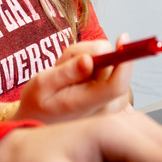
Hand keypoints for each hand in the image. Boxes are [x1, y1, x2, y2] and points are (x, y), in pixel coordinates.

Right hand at [13, 37, 133, 122]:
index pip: (116, 84)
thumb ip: (66, 72)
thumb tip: (89, 60)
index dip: (124, 61)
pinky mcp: (113, 104)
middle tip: (66, 62)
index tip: (122, 39)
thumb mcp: (42, 83)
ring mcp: (111, 109)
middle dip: (95, 55)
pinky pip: (112, 77)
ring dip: (94, 64)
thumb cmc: (37, 103)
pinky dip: (98, 72)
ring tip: (70, 74)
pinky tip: (80, 80)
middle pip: (115, 69)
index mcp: (87, 105)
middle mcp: (105, 110)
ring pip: (114, 70)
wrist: (36, 122)